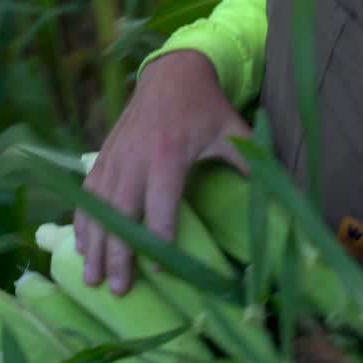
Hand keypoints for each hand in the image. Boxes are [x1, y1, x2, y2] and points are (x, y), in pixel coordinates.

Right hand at [76, 50, 250, 294]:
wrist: (172, 72)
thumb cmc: (206, 106)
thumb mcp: (233, 132)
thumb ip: (251, 164)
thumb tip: (282, 195)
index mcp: (168, 157)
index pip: (160, 208)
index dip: (158, 240)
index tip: (160, 271)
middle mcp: (136, 159)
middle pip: (121, 215)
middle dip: (117, 255)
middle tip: (115, 290)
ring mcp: (115, 157)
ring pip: (98, 208)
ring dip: (93, 244)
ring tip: (91, 277)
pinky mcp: (104, 154)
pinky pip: (88, 192)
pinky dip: (82, 219)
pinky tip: (80, 244)